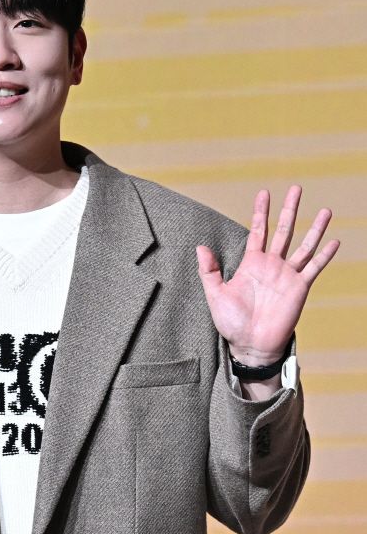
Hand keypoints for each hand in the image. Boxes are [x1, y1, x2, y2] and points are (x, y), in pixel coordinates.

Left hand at [196, 185, 339, 365]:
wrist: (250, 345)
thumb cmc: (232, 323)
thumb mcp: (215, 294)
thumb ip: (209, 271)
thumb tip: (200, 247)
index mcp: (251, 263)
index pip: (258, 230)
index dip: (261, 212)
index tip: (264, 192)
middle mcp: (271, 265)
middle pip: (283, 230)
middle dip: (289, 209)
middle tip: (296, 188)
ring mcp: (287, 275)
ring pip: (304, 246)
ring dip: (314, 228)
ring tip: (325, 210)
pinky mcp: (299, 288)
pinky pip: (314, 268)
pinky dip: (324, 255)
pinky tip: (334, 241)